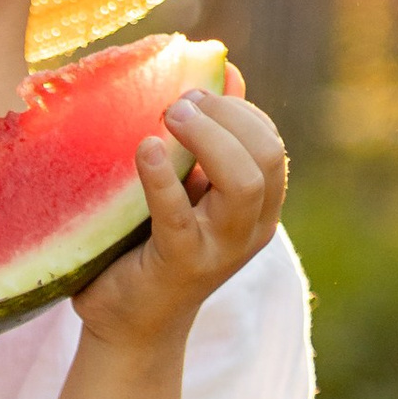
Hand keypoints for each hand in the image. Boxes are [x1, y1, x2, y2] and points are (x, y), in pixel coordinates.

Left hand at [74, 66, 284, 355]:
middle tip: (179, 104)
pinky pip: (179, 212)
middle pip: (267, 155)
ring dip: (209, 137)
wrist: (128, 328)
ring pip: (245, 181)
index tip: (196, 93)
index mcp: (257, 209)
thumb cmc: (150, 250)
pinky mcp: (182, 263)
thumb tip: (226, 70)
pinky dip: (163, 176)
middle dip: (227, 117)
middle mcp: (250, 228)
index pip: (270, 144)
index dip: (239, 110)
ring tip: (169, 117)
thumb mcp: (186, 189)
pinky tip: (145, 149)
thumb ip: (208, 141)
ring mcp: (220, 249)